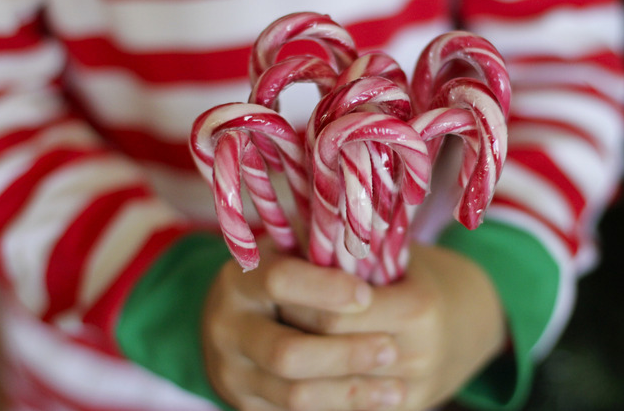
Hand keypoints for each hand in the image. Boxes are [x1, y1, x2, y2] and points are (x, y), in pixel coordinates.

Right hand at [203, 242, 405, 410]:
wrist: (239, 324)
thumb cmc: (291, 279)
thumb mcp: (298, 253)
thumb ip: (323, 248)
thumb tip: (361, 231)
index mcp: (238, 279)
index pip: (279, 281)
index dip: (325, 289)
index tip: (365, 295)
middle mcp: (225, 328)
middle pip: (287, 353)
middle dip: (345, 354)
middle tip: (391, 349)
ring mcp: (231, 373)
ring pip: (296, 395)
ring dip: (350, 393)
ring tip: (399, 387)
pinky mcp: (245, 407)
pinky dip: (341, 409)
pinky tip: (377, 401)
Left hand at [280, 243, 506, 410]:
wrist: (474, 321)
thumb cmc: (423, 276)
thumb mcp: (396, 253)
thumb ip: (353, 247)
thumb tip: (293, 229)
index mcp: (418, 308)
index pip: (333, 315)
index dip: (298, 301)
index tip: (277, 287)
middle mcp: (418, 354)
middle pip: (328, 351)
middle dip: (291, 332)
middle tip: (269, 315)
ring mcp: (413, 390)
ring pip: (332, 388)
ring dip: (296, 366)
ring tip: (271, 340)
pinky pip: (347, 409)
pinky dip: (317, 393)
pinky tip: (294, 375)